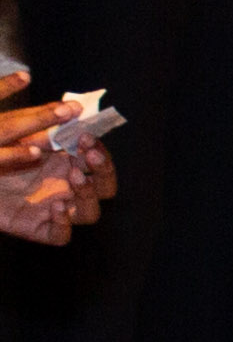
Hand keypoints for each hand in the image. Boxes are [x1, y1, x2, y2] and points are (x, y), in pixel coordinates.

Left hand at [0, 101, 104, 243]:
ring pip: (90, 212)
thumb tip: (76, 106)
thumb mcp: (17, 134)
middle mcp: (66, 189)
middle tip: (89, 155)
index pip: (99, 162)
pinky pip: (62, 235)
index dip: (100, 151)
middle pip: (105, 187)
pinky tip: (53, 207)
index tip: (86, 137)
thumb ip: (46, 122)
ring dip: (89, 194)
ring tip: (73, 177)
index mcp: (67, 165)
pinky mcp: (38, 230)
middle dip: (103, 170)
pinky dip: (64, 223)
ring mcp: (55, 211)